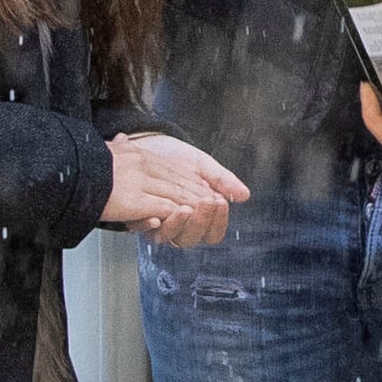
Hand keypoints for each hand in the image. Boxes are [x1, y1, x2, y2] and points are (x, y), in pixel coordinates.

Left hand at [101, 127, 249, 244]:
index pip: (211, 233)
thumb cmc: (175, 157)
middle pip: (191, 239)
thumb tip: (244, 195)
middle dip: (201, 222)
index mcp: (197, 216)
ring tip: (186, 208)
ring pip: (169, 238)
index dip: (218, 223)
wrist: (147, 142)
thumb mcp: (202, 165)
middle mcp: (177, 224)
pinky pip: (144, 229)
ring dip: (179, 225)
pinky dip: (151, 225)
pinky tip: (157, 215)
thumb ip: (222, 180)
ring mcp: (157, 221)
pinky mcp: (136, 216)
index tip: (221, 203)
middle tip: (206, 203)